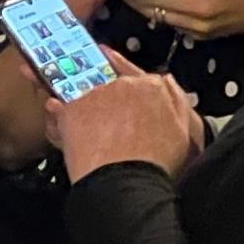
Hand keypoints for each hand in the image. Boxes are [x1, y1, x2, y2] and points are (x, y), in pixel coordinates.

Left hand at [44, 55, 204, 178]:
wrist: (125, 181)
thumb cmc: (155, 162)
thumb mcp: (182, 131)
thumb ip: (176, 100)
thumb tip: (167, 82)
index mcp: (152, 88)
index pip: (136, 74)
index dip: (123, 73)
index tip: (110, 63)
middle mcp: (123, 85)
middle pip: (110, 86)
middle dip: (106, 102)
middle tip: (105, 126)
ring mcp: (96, 95)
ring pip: (85, 97)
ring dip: (84, 112)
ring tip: (86, 138)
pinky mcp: (72, 108)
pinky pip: (60, 108)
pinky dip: (60, 119)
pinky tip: (63, 131)